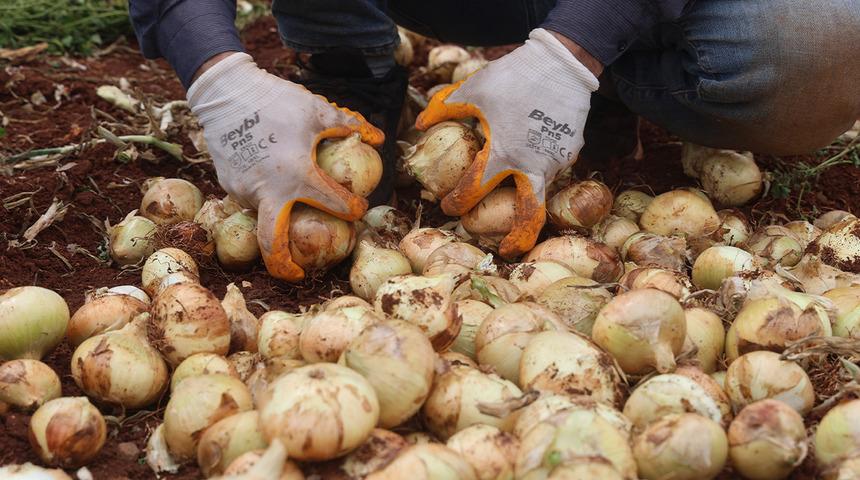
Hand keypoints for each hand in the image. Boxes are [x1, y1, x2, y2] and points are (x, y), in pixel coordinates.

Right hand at [187, 53, 382, 280]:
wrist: (224, 90)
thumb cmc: (276, 100)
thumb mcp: (318, 110)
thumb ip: (349, 126)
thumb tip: (379, 138)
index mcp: (296, 176)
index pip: (332, 203)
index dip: (351, 208)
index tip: (358, 209)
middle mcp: (267, 191)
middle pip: (272, 243)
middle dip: (284, 265)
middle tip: (299, 274)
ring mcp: (243, 191)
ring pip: (263, 213)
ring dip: (278, 215)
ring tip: (290, 202)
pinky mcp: (227, 183)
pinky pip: (250, 196)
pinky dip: (263, 194)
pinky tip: (270, 176)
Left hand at [416, 29, 598, 258]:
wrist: (563, 62)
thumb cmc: (514, 76)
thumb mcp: (474, 89)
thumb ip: (445, 108)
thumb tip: (420, 124)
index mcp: (504, 154)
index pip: (474, 189)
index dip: (456, 201)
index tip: (447, 205)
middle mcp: (534, 165)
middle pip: (530, 215)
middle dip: (518, 239)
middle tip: (506, 250)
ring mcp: (558, 161)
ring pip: (540, 188)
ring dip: (525, 196)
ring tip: (513, 197)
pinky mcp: (573, 151)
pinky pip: (553, 167)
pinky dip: (539, 169)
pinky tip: (530, 155)